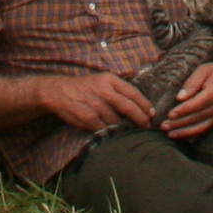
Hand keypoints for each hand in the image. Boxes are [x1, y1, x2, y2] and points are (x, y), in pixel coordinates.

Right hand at [38, 73, 156, 133]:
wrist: (59, 91)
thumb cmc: (84, 87)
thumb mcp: (102, 81)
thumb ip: (117, 90)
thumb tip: (137, 105)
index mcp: (110, 80)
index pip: (133, 93)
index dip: (144, 104)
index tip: (152, 113)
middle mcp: (104, 91)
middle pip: (128, 107)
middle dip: (140, 118)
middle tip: (146, 125)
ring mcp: (96, 105)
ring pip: (116, 120)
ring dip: (123, 127)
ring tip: (126, 130)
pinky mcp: (88, 117)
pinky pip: (103, 128)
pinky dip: (108, 131)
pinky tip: (111, 133)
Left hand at [164, 54, 212, 138]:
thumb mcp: (204, 69)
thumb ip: (192, 82)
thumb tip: (179, 98)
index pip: (197, 104)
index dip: (183, 110)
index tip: (170, 114)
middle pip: (197, 117)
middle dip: (179, 123)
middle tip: (163, 126)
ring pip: (200, 127)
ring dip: (184, 132)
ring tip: (169, 134)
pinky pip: (205, 129)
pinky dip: (193, 134)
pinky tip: (182, 136)